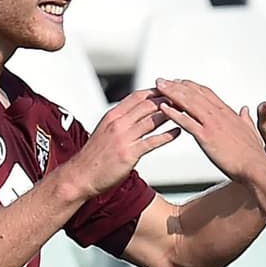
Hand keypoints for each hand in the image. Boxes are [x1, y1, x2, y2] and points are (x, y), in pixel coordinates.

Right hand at [60, 88, 178, 197]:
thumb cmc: (94, 156)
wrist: (81, 176)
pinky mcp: (129, 154)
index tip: (168, 90)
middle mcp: (118, 124)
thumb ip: (120, 121)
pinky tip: (178, 132)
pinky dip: (167, 135)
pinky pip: (152, 141)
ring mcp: (123, 138)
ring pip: (152, 120)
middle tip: (182, 99)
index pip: (137, 97)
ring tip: (185, 112)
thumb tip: (135, 113)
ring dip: (171, 115)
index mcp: (112, 116)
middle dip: (167, 100)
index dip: (155, 91)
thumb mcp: (104, 131)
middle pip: (147, 105)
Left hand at [153, 78, 265, 180]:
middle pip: (194, 93)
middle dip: (176, 85)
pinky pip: (187, 122)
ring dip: (171, 93)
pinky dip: (174, 114)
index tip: (179, 82)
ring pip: (189, 103)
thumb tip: (245, 110)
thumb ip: (246, 119)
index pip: (205, 92)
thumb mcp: (250, 131)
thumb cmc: (253, 154)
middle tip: (161, 81)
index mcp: (227, 112)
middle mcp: (218, 114)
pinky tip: (163, 108)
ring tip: (158, 87)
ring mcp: (212, 124)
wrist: (255, 167)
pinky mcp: (206, 137)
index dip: (190, 86)